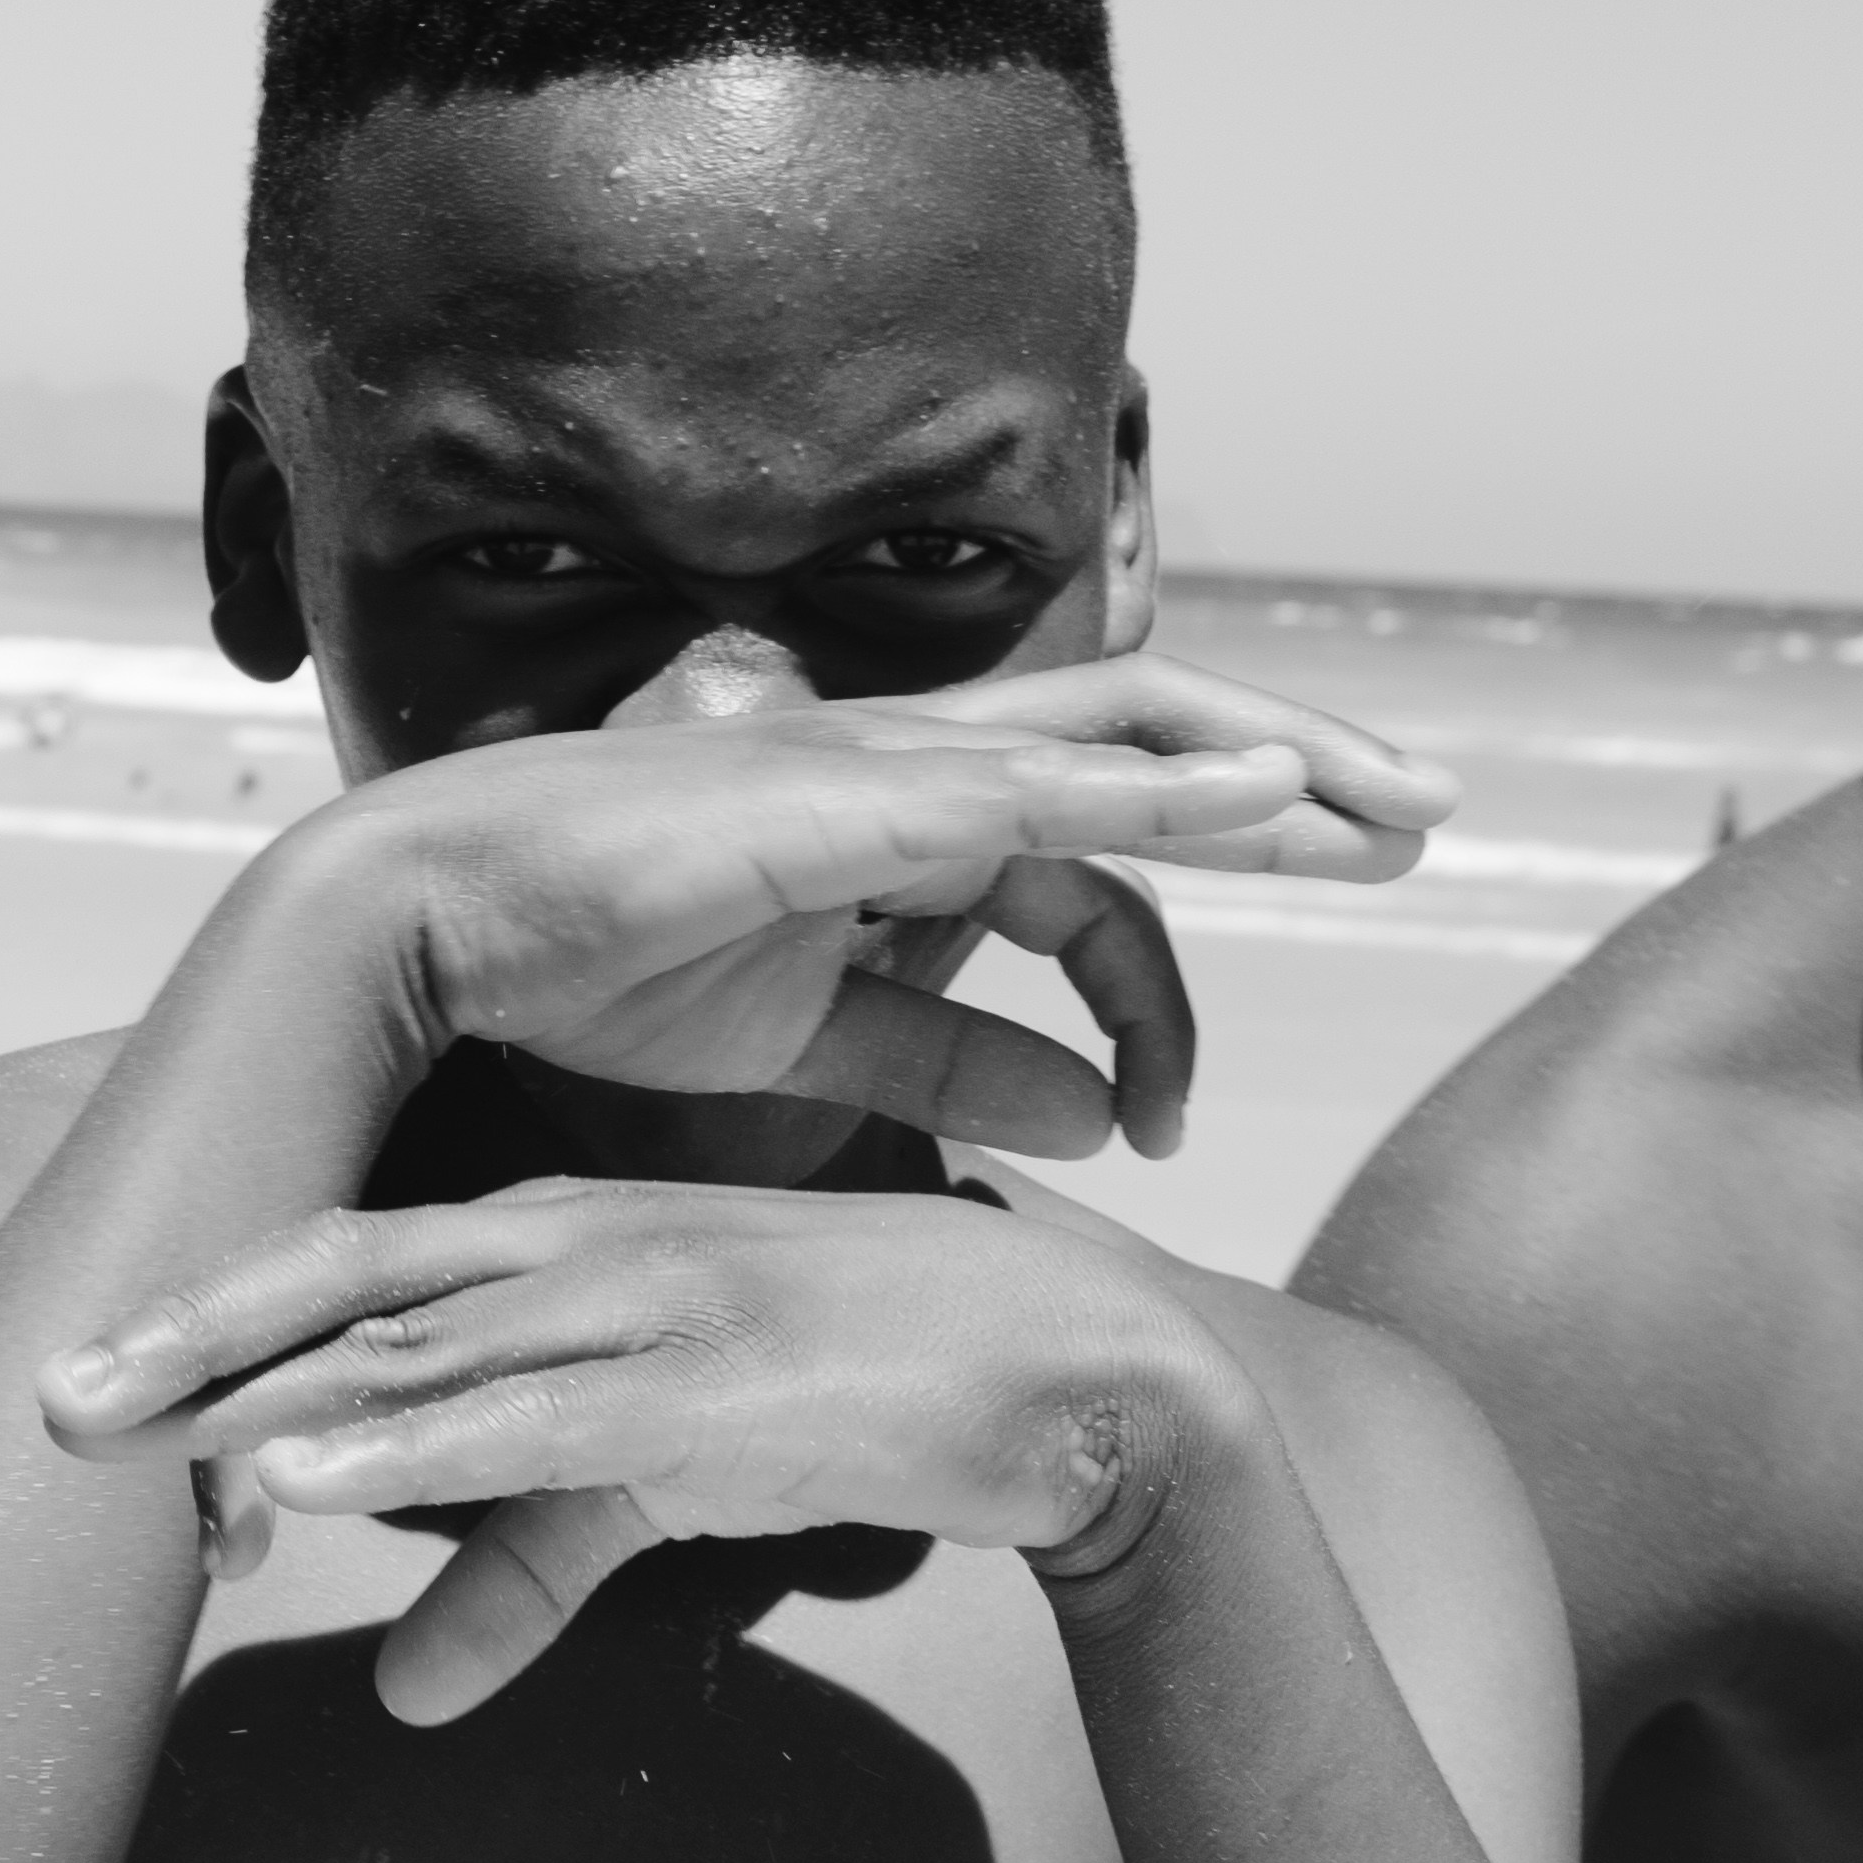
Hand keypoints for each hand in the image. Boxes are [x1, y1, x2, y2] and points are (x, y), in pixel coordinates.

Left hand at [49, 1173, 1241, 1720]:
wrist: (1077, 1380)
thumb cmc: (859, 1399)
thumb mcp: (658, 1486)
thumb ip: (519, 1575)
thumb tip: (396, 1692)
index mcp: (559, 1242)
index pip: (343, 1264)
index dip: (213, 1327)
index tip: (87, 1389)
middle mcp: (583, 1249)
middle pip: (336, 1280)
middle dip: (182, 1341)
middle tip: (40, 1401)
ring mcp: (647, 1303)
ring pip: (409, 1342)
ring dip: (254, 1393)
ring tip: (115, 1436)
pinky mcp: (712, 1386)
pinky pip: (529, 1419)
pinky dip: (402, 1441)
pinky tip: (296, 1474)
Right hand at [314, 649, 1452, 1159]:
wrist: (436, 921)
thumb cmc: (587, 963)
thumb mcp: (806, 1045)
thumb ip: (953, 1063)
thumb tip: (1100, 1122)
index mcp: (907, 823)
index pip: (1091, 876)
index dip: (1160, 992)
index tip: (1172, 1130)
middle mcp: (921, 767)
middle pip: (1158, 736)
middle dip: (1303, 776)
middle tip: (1427, 822)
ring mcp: (892, 764)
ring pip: (1134, 733)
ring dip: (1278, 764)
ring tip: (1394, 807)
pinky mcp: (857, 794)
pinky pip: (1046, 786)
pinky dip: (1170, 789)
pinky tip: (1270, 803)